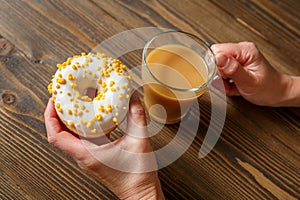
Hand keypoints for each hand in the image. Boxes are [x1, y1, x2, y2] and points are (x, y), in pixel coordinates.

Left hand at [44, 93, 164, 199]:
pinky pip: (83, 137)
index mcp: (87, 154)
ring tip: (76, 102)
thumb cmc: (137, 175)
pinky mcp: (96, 155)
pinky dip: (83, 124)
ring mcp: (89, 156)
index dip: (51, 116)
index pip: (56, 136)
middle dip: (59, 112)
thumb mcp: (139, 141)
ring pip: (71, 135)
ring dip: (70, 118)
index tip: (54, 100)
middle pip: (61, 133)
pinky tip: (93, 115)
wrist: (140, 192)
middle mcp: (84, 156)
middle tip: (64, 96)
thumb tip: (133, 97)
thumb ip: (137, 116)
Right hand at [211, 42, 299, 106]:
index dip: (216, 65)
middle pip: (215, 58)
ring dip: (221, 80)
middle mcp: (241, 51)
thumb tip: (218, 58)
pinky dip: (224, 82)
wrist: (278, 93)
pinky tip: (233, 85)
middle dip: (218, 74)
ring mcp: (238, 58)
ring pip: (217, 67)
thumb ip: (233, 69)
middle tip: (229, 82)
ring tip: (233, 85)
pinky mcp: (235, 65)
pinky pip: (221, 72)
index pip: (217, 50)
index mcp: (245, 51)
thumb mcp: (249, 81)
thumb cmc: (268, 88)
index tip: (223, 76)